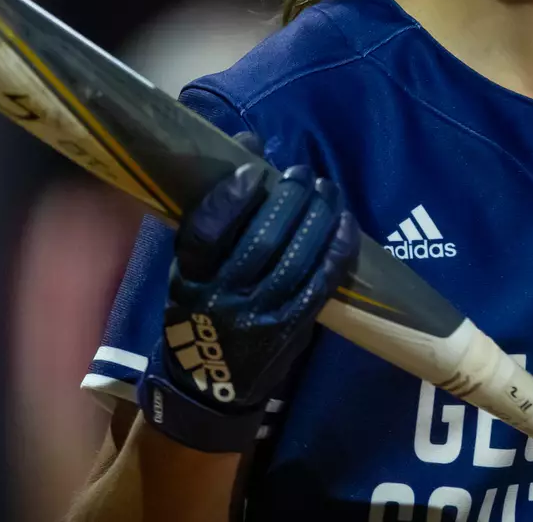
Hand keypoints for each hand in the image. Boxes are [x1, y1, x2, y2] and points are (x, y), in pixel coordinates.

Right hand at [138, 134, 358, 452]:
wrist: (210, 386)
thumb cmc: (199, 311)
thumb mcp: (189, 269)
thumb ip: (215, 213)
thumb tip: (248, 145)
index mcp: (187, 279)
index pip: (206, 232)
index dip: (231, 197)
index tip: (253, 170)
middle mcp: (221, 298)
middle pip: (260, 240)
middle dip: (287, 200)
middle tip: (300, 174)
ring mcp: (259, 316)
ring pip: (296, 258)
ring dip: (317, 216)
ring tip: (325, 188)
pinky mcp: (291, 328)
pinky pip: (321, 282)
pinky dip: (337, 248)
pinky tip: (346, 222)